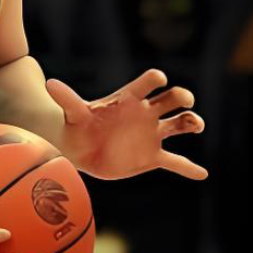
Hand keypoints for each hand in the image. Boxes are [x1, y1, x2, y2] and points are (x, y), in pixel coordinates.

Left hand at [45, 68, 207, 179]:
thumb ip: (67, 98)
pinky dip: (188, 167)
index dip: (154, 79)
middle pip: (171, 99)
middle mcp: (145, 114)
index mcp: (129, 99)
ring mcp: (151, 134)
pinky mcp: (152, 156)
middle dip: (181, 97)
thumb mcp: (73, 112)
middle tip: (184, 100)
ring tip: (195, 125)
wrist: (78, 149)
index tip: (159, 78)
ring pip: (179, 125)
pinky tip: (202, 173)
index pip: (147, 83)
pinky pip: (175, 161)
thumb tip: (49, 83)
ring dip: (191, 123)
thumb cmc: (77, 125)